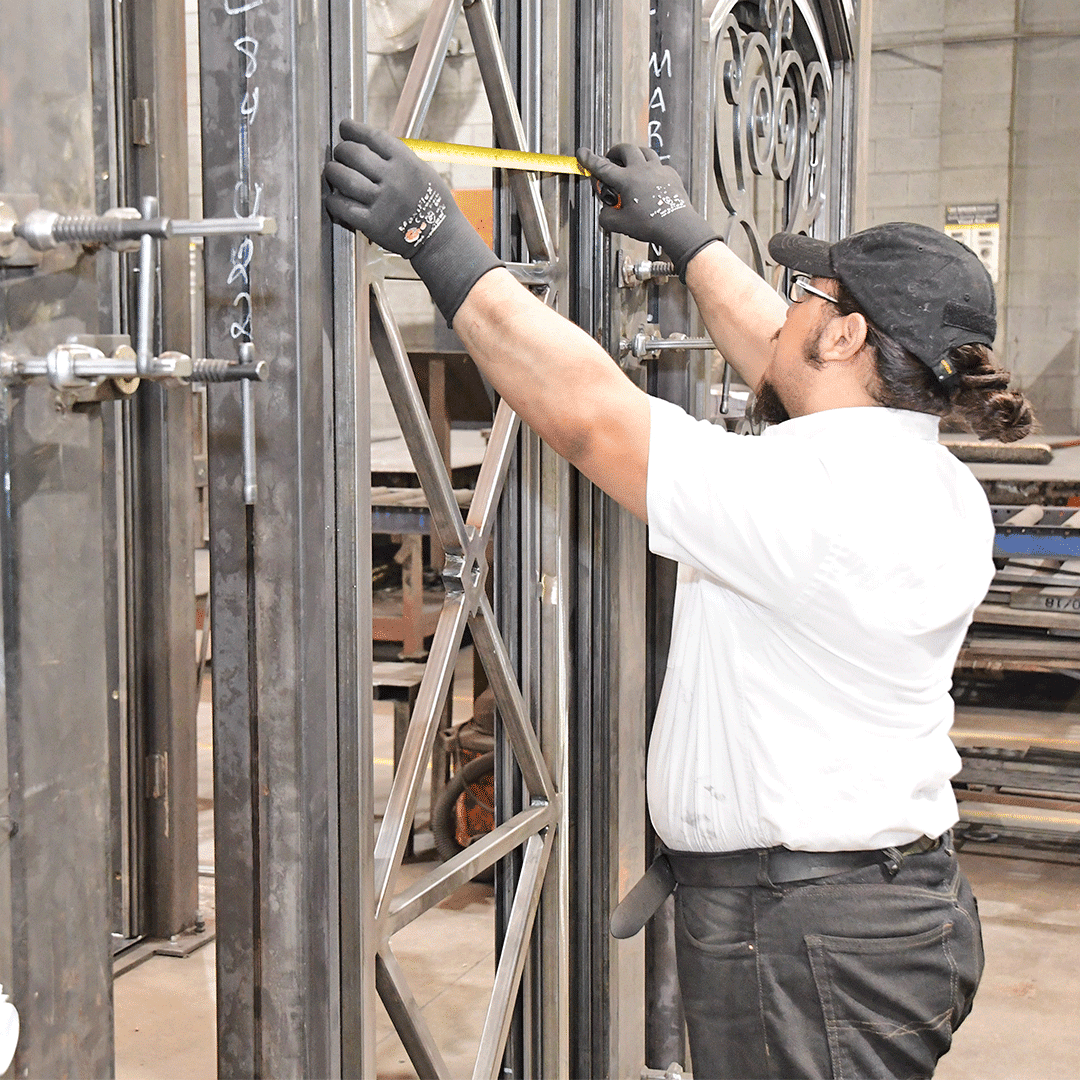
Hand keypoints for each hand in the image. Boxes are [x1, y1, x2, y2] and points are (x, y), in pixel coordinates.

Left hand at [324, 120, 501, 324]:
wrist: (440, 238)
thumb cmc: (430, 203)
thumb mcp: (421, 171)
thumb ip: (396, 157)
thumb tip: (365, 143)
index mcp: (407, 162)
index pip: (373, 137)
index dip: (353, 129)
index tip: (344, 127)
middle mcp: (393, 179)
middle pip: (353, 154)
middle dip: (342, 151)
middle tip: (341, 155)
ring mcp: (381, 202)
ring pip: (343, 177)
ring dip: (333, 171)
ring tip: (333, 172)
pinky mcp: (372, 224)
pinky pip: (342, 206)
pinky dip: (333, 200)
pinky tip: (334, 198)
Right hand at [576, 144, 717, 279]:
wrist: (678, 227)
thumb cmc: (650, 225)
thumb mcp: (620, 225)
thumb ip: (606, 217)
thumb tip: (605, 212)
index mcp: (627, 180)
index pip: (603, 166)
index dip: (590, 159)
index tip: (582, 152)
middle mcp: (642, 170)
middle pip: (626, 149)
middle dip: (615, 151)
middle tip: (611, 159)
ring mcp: (659, 170)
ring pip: (644, 151)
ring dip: (635, 154)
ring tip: (630, 163)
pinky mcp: (671, 175)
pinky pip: (659, 165)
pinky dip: (652, 168)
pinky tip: (650, 178)